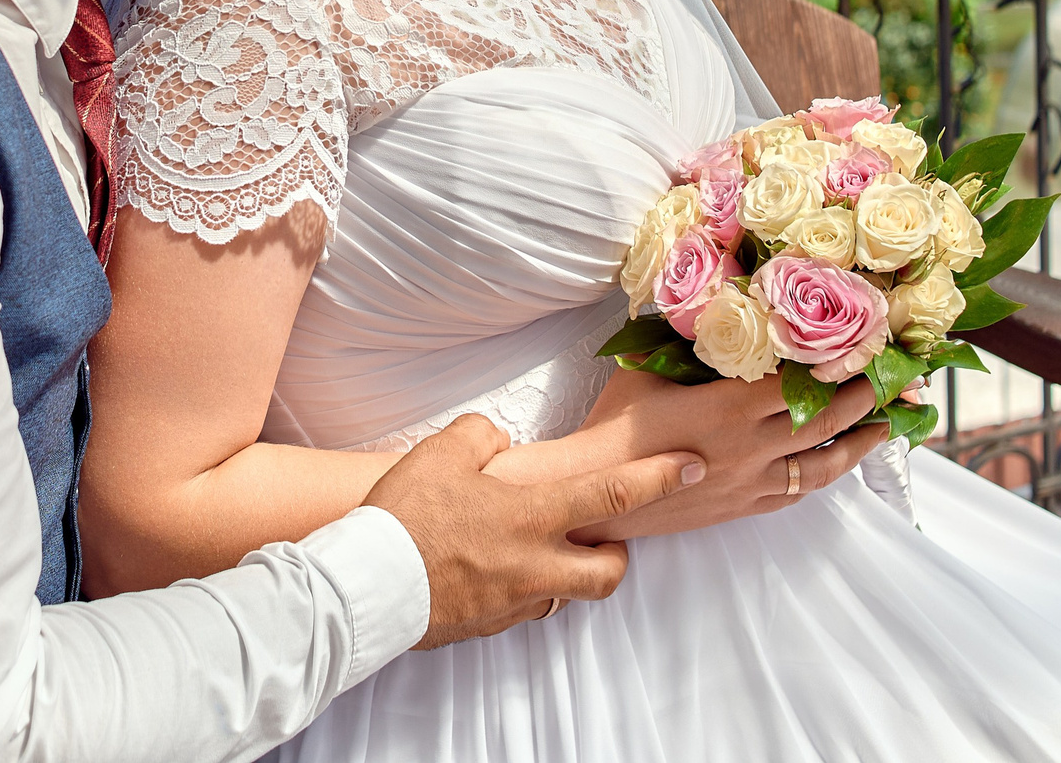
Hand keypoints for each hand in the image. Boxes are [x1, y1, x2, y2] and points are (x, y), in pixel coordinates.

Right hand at [361, 414, 703, 648]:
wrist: (369, 584)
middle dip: (619, 556)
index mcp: (531, 515)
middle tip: (602, 537)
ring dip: (568, 575)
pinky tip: (493, 572)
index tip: (692, 468)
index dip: (658, 477)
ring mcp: (515, 600)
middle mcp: (535, 564)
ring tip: (542, 552)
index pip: (612, 493)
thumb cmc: (406, 516)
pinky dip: (521, 590)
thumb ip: (481, 437)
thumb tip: (497, 442)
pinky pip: (524, 609)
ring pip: (567, 596)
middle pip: (609, 572)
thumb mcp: (442, 452)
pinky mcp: (491, 624)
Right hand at [566, 369, 890, 540]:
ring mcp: (751, 482)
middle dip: (863, 398)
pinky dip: (822, 475)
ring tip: (886, 428)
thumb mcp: (646, 366)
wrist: (597, 491)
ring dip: (859, 444)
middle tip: (895, 380)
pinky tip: (833, 464)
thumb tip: (703, 296)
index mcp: (731, 407)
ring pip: (822, 464)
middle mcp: (752, 447)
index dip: (837, 362)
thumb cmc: (616, 423)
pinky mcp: (743, 506)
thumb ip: (683, 337)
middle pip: (824, 420)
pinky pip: (797, 492)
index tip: (868, 346)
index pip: (801, 380)